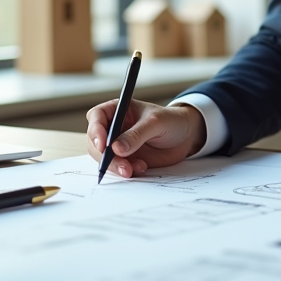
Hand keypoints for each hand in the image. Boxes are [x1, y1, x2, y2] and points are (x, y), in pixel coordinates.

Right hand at [85, 99, 207, 177]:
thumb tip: (116, 148)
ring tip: (134, 169)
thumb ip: (136, 135)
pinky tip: (142, 168)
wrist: (185, 137)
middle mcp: (114, 127)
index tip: (103, 146)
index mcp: (117, 109)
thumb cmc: (171, 121)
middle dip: (106, 156)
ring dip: (116, 167)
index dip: (95, 131)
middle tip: (122, 166)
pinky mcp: (125, 159)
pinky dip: (126, 171)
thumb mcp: (155, 123)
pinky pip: (117, 168)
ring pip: (104, 158)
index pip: (96, 117)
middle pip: (96, 142)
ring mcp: (118, 144)